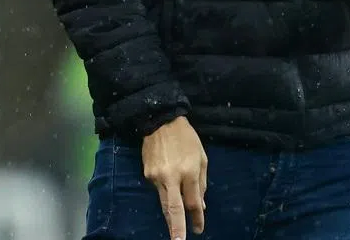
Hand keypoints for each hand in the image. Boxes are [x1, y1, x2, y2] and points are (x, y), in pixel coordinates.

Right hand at [143, 116, 207, 238]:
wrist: (160, 121)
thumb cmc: (186, 138)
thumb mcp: (201, 157)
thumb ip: (202, 182)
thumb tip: (200, 205)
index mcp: (189, 171)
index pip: (193, 202)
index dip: (196, 217)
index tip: (198, 229)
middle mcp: (172, 176)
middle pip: (173, 209)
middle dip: (177, 228)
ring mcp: (157, 177)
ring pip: (163, 203)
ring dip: (170, 218)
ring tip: (175, 230)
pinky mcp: (147, 174)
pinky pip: (159, 189)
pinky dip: (166, 193)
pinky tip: (169, 187)